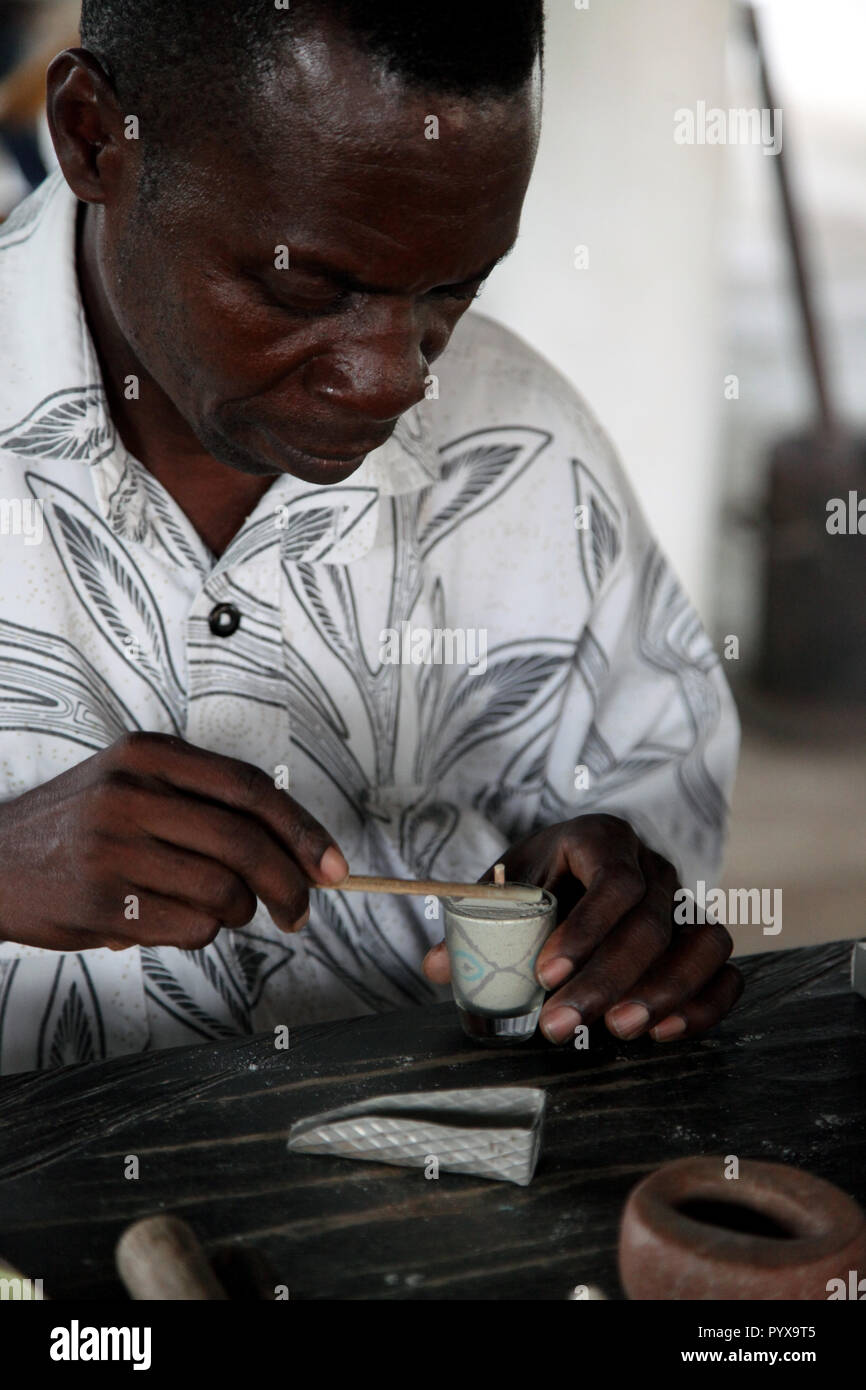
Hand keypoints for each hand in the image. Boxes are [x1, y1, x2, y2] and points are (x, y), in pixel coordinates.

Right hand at [0, 732, 347, 952]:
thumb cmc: (75, 827)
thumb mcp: (132, 782)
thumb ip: (204, 802)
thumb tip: (297, 848)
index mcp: (150, 754)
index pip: (251, 789)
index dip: (303, 831)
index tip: (333, 864)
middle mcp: (132, 792)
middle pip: (246, 843)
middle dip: (289, 885)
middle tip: (300, 910)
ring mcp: (113, 846)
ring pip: (223, 892)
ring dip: (236, 913)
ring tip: (212, 910)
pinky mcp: (100, 901)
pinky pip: (189, 928)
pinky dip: (198, 934)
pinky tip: (170, 921)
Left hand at [423, 814, 742, 1043]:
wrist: (567, 874)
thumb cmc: (533, 881)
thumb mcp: (500, 888)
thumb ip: (473, 924)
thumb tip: (437, 965)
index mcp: (601, 839)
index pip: (613, 882)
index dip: (585, 932)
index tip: (546, 974)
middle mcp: (653, 866)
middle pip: (651, 921)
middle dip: (606, 979)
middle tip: (560, 1024)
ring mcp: (684, 902)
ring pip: (703, 943)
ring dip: (664, 992)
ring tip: (617, 1031)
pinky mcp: (701, 940)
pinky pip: (723, 971)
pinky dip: (703, 1004)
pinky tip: (662, 1034)